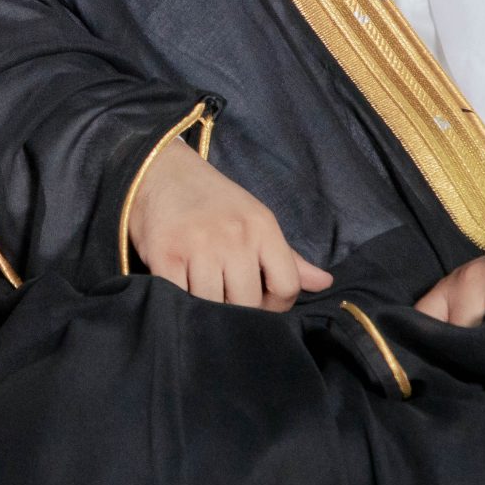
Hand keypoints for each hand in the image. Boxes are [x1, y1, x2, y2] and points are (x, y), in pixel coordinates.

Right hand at [126, 141, 331, 310]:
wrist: (160, 171)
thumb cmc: (213, 201)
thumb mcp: (255, 219)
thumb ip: (287, 256)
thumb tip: (324, 283)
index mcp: (262, 227)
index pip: (287, 286)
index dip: (276, 307)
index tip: (258, 304)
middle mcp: (234, 236)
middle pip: (248, 302)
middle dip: (239, 312)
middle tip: (226, 304)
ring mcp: (198, 246)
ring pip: (213, 306)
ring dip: (206, 310)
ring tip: (201, 297)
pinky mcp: (164, 255)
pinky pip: (179, 298)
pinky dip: (180, 303)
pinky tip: (179, 292)